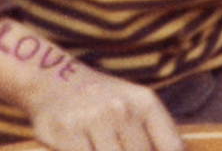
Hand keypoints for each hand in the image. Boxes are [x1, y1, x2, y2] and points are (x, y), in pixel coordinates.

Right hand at [0, 18, 182, 150]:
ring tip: (104, 147)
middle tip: (119, 150)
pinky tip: (87, 150)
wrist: (50, 78)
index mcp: (144, 102)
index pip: (171, 148)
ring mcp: (94, 120)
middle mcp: (121, 108)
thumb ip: (156, 135)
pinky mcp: (67, 133)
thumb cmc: (99, 99)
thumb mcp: (132, 105)